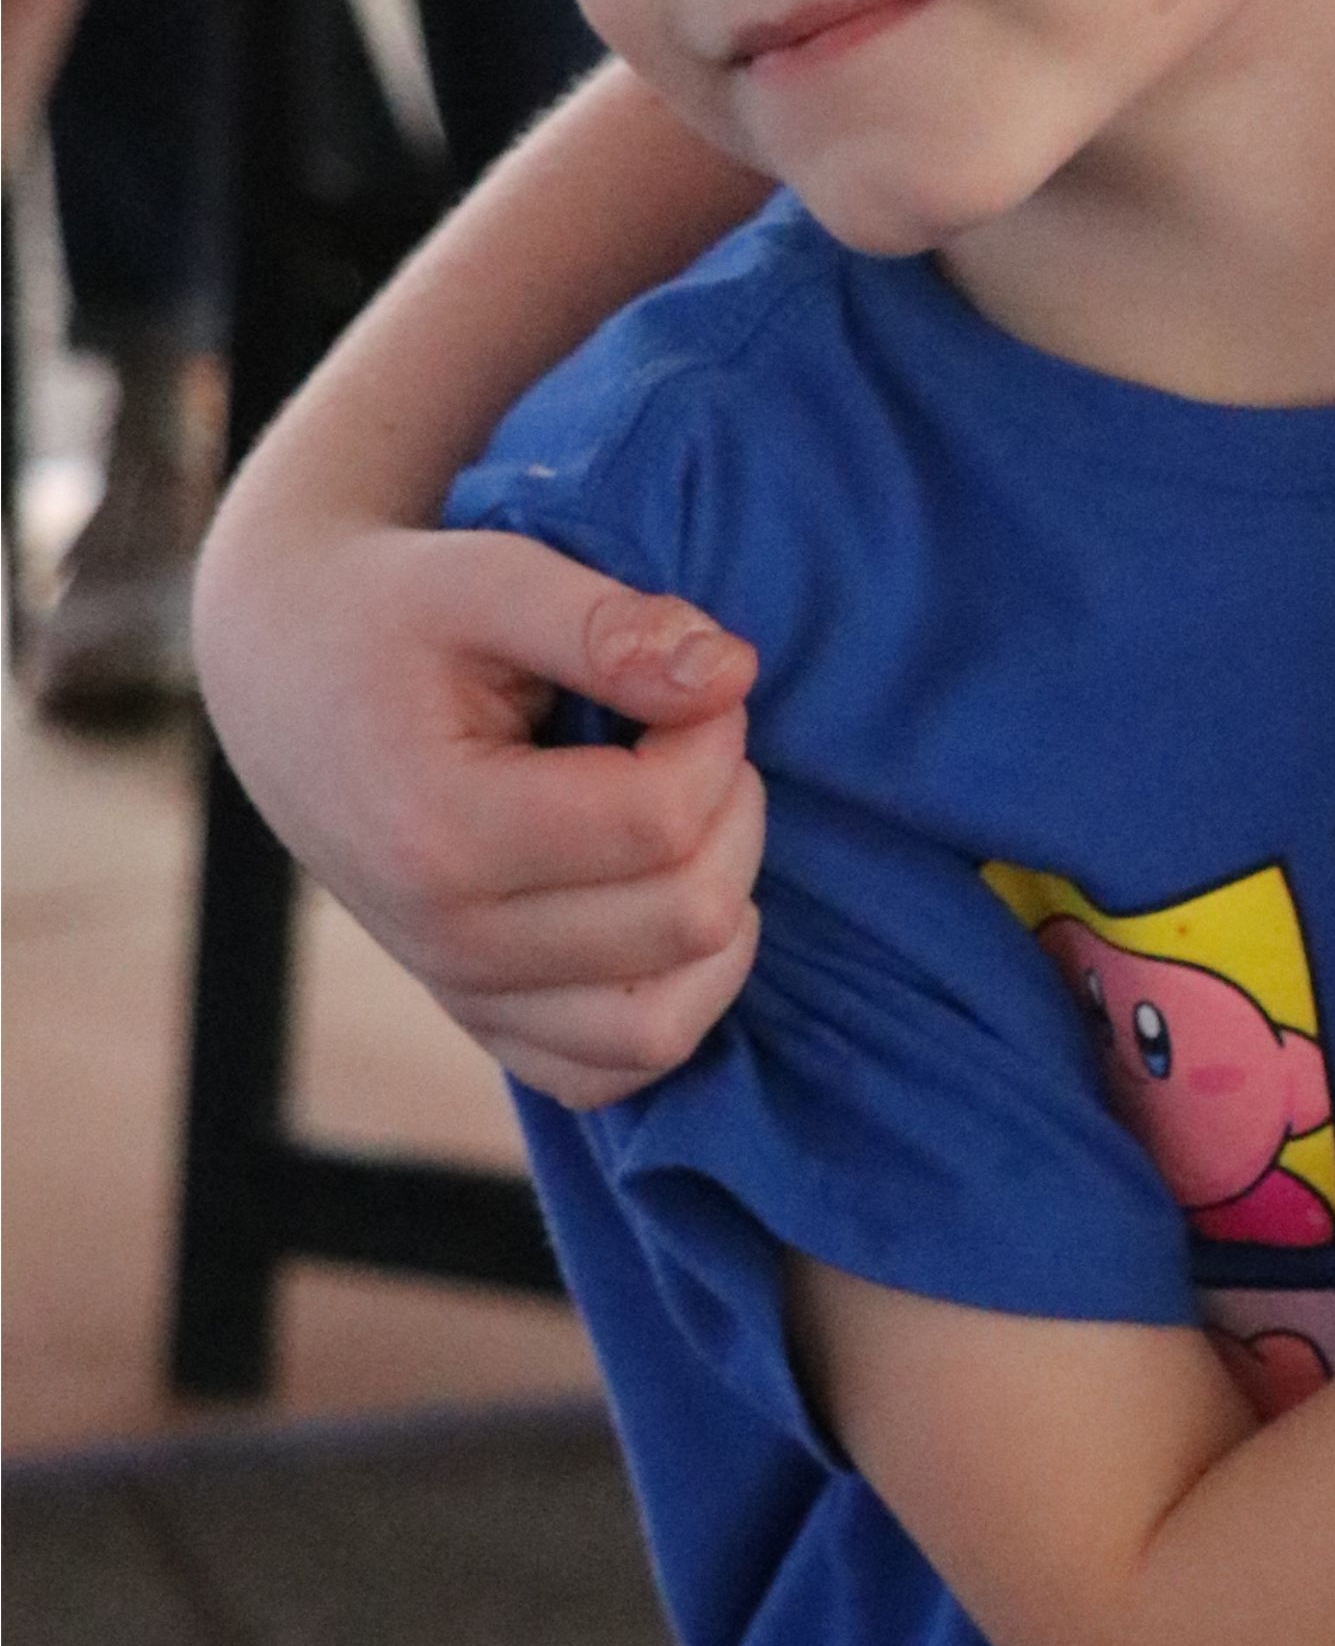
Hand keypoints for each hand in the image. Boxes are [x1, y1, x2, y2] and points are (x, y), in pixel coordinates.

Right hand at [193, 518, 767, 1103]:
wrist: (290, 673)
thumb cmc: (393, 613)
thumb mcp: (488, 575)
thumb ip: (610, 624)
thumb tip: (732, 675)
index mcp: (438, 834)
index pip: (663, 821)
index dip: (717, 731)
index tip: (689, 676)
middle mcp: (446, 942)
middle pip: (686, 918)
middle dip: (731, 805)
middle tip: (686, 731)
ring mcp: (462, 993)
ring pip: (664, 1027)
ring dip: (723, 904)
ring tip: (688, 811)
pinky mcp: (484, 1017)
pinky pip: (613, 1070)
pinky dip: (679, 996)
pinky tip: (679, 894)